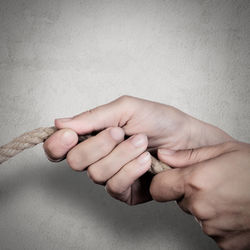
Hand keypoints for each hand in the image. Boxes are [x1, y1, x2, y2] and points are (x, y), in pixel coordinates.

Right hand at [43, 95, 232, 204]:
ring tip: (141, 143)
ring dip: (120, 155)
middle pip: (76, 161)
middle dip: (99, 145)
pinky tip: (145, 161)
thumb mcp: (126, 109)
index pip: (60, 147)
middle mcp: (98, 157)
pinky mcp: (124, 191)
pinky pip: (115, 186)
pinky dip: (130, 170)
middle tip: (120, 132)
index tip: (70, 135)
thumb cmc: (159, 120)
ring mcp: (110, 174)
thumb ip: (93, 117)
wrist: (186, 139)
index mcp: (93, 136)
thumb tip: (60, 123)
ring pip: (96, 174)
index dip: (58, 144)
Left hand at [150, 141, 249, 249]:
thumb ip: (187, 155)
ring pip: (196, 214)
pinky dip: (218, 220)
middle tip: (210, 182)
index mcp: (197, 182)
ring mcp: (213, 228)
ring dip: (205, 205)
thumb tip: (163, 155)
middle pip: (178, 200)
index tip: (169, 177)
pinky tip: (234, 208)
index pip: (158, 188)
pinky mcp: (226, 244)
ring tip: (227, 194)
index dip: (162, 181)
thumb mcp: (222, 151)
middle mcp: (201, 208)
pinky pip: (211, 229)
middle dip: (189, 191)